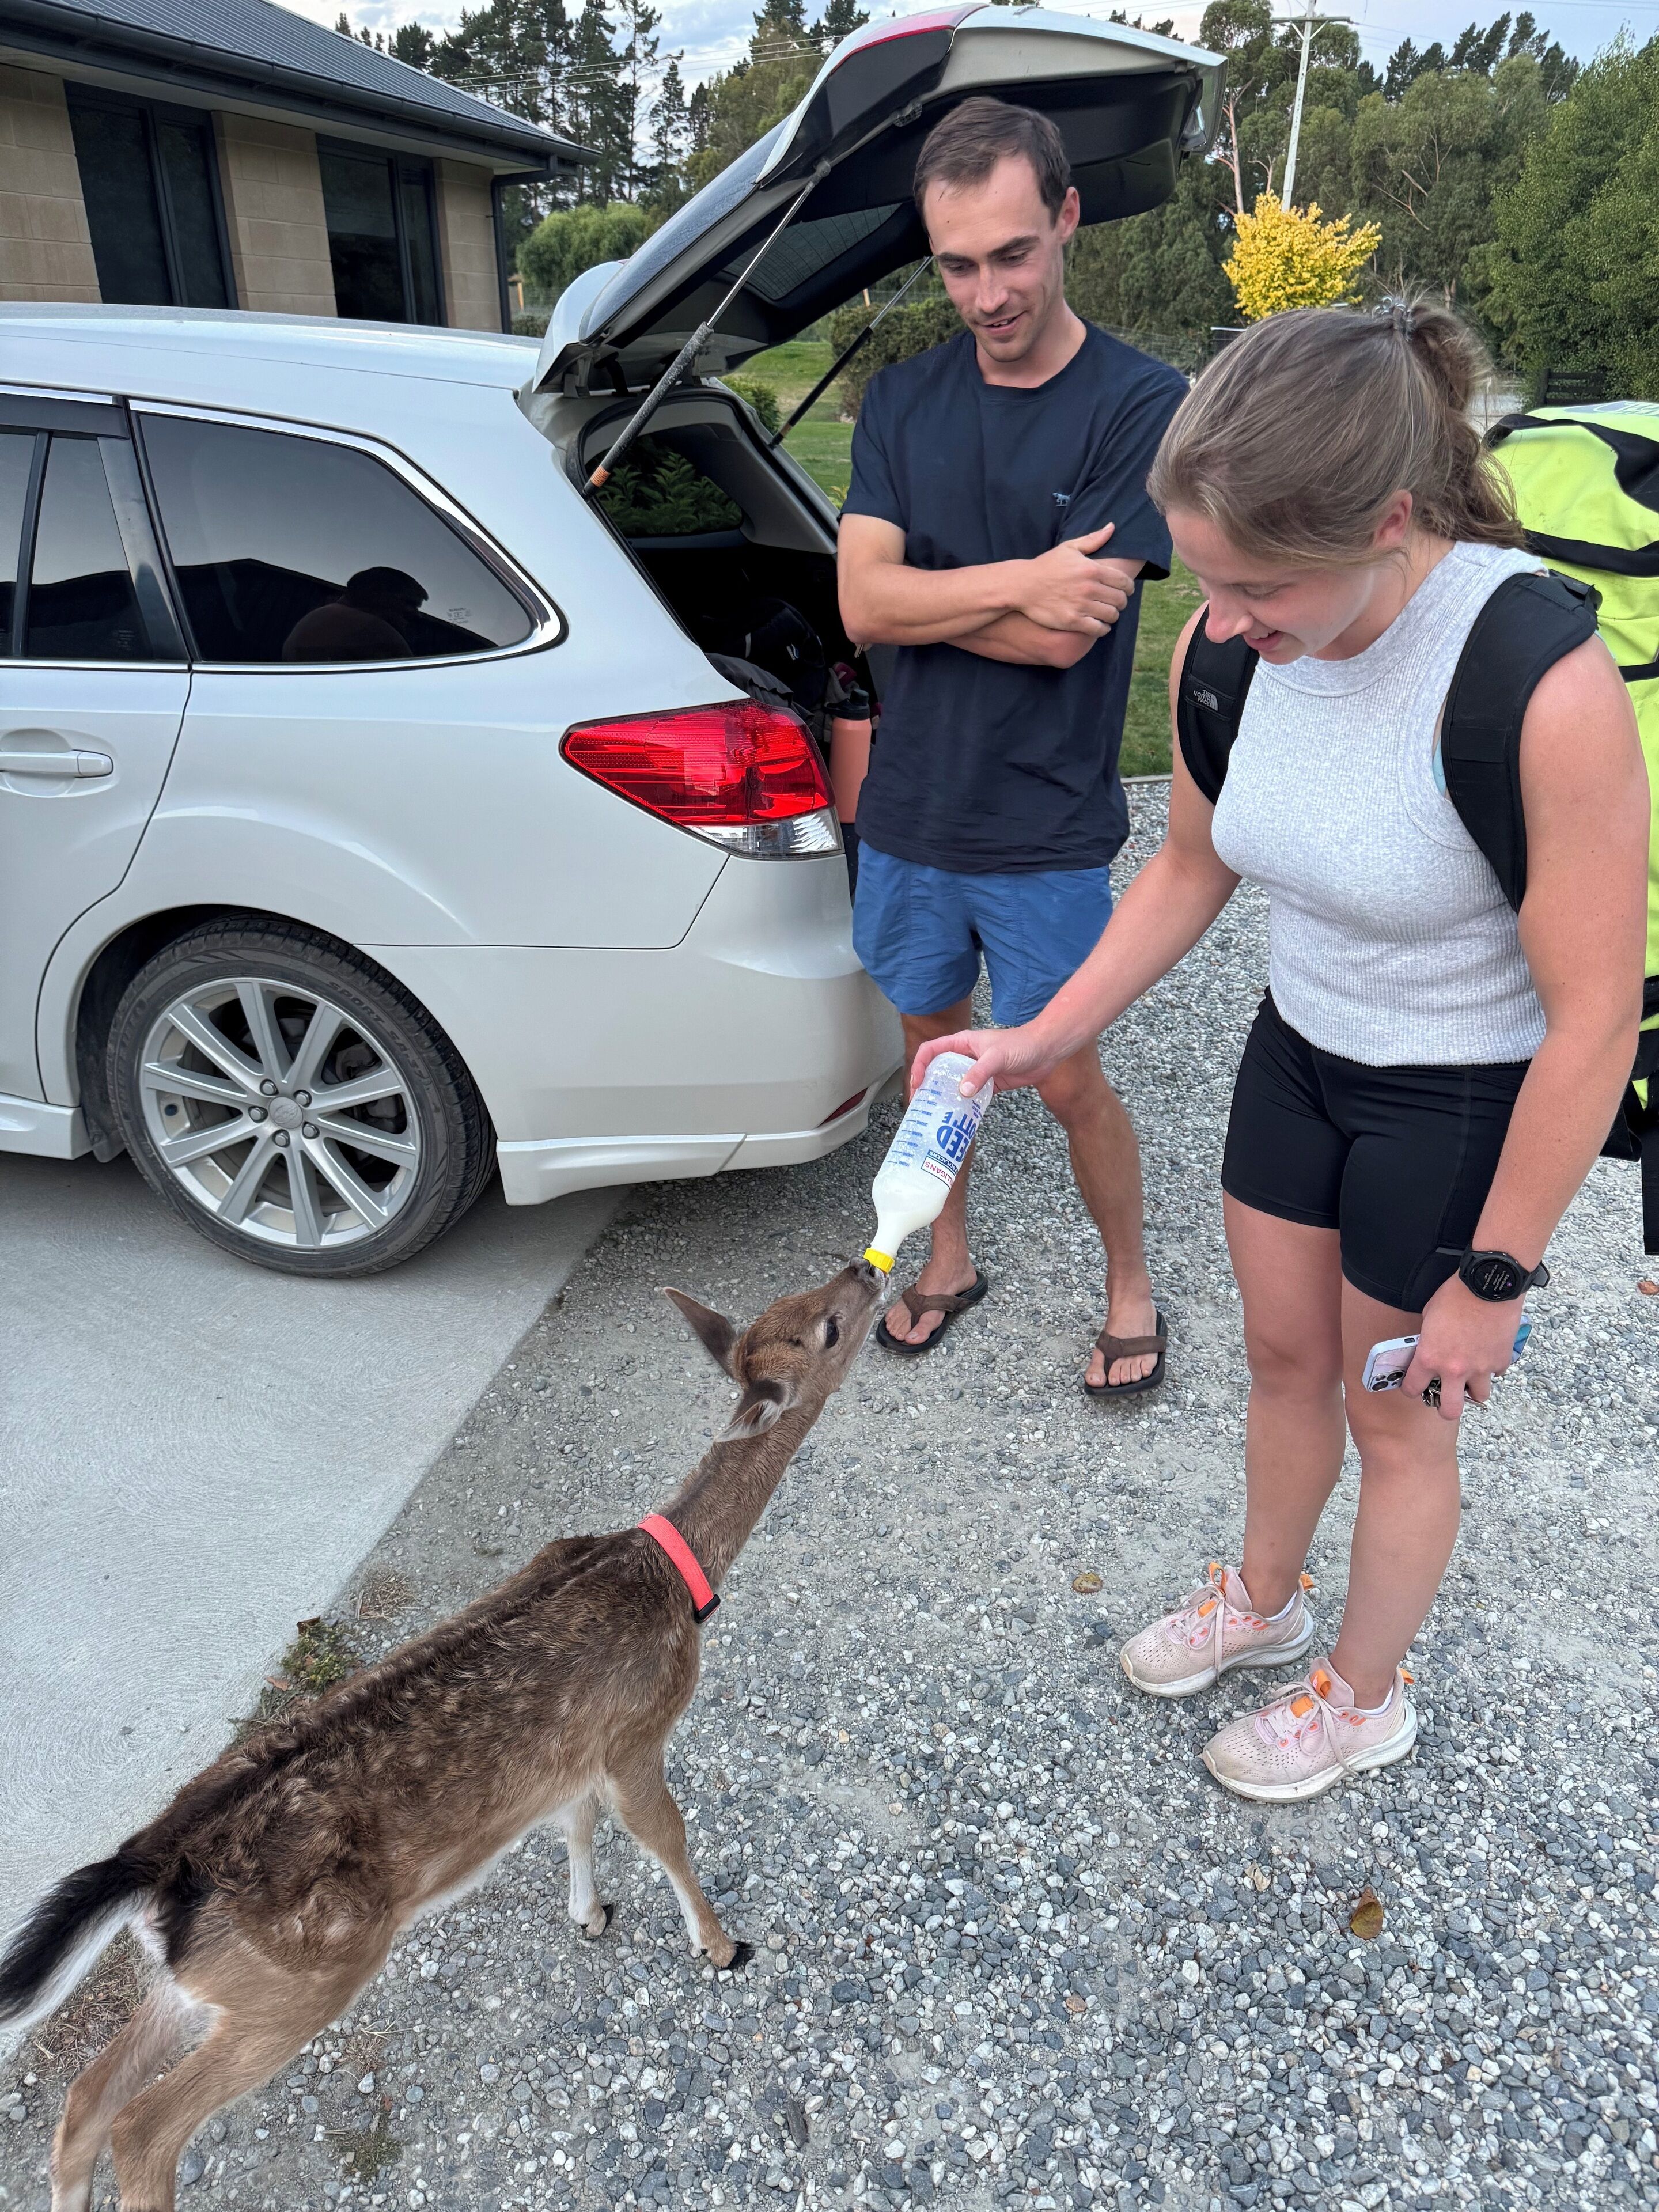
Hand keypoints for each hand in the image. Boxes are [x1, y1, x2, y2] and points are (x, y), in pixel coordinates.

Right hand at [911, 1017, 1078, 1098]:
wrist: (1046, 1051)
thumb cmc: (1021, 1045)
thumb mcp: (996, 1056)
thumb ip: (979, 1073)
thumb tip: (962, 1092)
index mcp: (962, 1043)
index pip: (931, 1051)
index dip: (919, 1065)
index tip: (918, 1084)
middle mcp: (965, 1056)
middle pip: (938, 1069)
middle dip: (927, 1085)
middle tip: (921, 1104)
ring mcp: (977, 1071)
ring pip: (954, 1084)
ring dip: (945, 1097)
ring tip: (936, 1113)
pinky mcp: (989, 1084)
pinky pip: (971, 1095)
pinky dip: (965, 1105)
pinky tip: (961, 1115)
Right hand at [1015, 525, 1132, 636]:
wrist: (1022, 585)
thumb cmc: (1046, 566)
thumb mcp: (1069, 548)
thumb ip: (1093, 539)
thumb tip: (1112, 527)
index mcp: (1092, 569)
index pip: (1123, 581)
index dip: (1129, 587)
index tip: (1126, 590)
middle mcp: (1089, 588)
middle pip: (1120, 599)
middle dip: (1121, 602)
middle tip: (1116, 603)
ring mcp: (1081, 606)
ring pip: (1111, 615)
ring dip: (1112, 615)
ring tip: (1108, 614)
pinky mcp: (1072, 621)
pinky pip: (1097, 629)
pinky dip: (1102, 629)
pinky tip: (1100, 625)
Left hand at [1402, 1275, 1527, 1423]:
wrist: (1488, 1285)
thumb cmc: (1454, 1295)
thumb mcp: (1428, 1316)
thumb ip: (1428, 1340)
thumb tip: (1429, 1349)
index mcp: (1429, 1357)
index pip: (1413, 1389)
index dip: (1411, 1388)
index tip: (1414, 1385)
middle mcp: (1454, 1369)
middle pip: (1450, 1410)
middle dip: (1446, 1407)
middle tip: (1446, 1397)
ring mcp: (1481, 1368)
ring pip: (1480, 1396)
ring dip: (1474, 1388)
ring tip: (1471, 1374)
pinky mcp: (1501, 1361)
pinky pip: (1496, 1373)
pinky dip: (1492, 1367)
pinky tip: (1488, 1352)